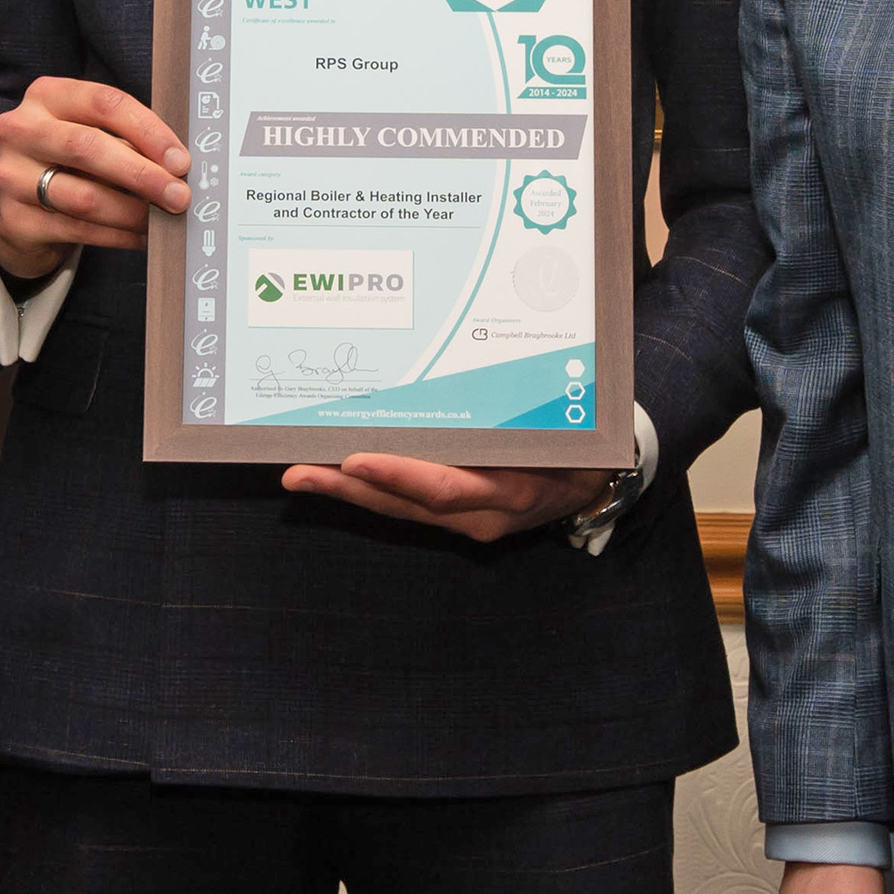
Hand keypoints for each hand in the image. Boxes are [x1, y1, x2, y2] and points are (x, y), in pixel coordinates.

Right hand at [0, 78, 189, 280]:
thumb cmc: (64, 163)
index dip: (147, 131)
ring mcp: (11, 176)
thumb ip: (125, 140)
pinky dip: (118, 235)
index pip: (104, 103)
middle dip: (142, 174)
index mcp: (47, 96)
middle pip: (88, 148)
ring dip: (132, 212)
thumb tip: (177, 165)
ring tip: (163, 220)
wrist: (15, 208)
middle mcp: (21, 131)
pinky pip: (77, 230)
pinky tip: (141, 236)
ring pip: (84, 197)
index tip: (180, 160)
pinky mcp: (15, 220)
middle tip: (178, 195)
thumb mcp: (87, 135)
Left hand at [279, 452, 609, 543]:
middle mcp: (482, 512)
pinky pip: (406, 504)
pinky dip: (369, 490)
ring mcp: (466, 517)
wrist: (596, 485)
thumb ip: (530, 419)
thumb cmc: (582, 448)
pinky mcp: (456, 514)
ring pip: (397, 506)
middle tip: (296, 472)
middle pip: (405, 503)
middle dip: (348, 488)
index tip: (356, 458)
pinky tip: (331, 473)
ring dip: (346, 491)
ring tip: (298, 473)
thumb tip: (491, 376)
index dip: (399, 476)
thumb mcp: (569, 438)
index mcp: (511, 492)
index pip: (446, 488)